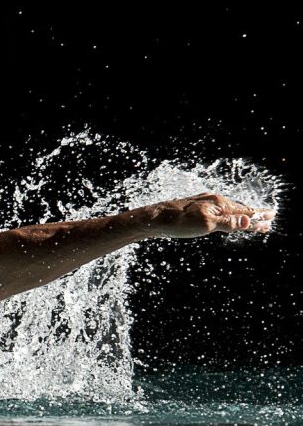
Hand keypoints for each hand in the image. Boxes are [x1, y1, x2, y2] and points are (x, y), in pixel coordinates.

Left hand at [146, 192, 275, 238]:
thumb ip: (228, 223)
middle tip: (268, 221)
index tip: (272, 218)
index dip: (259, 217)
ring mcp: (203, 202)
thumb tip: (249, 220)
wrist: (153, 219)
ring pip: (228, 209)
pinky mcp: (194, 207)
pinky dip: (227, 214)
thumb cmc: (178, 223)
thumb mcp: (206, 225)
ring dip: (241, 215)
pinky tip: (224, 217)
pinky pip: (217, 210)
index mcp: (219, 204)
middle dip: (253, 216)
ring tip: (250, 220)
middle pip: (238, 209)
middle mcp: (213, 200)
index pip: (245, 212)